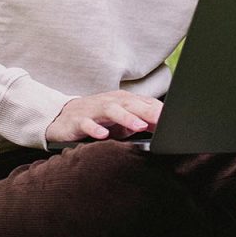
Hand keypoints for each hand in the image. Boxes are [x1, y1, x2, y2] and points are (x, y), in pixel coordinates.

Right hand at [44, 90, 161, 143]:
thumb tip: (164, 126)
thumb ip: (142, 121)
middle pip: (131, 104)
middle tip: (161, 120)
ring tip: (139, 126)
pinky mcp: (78, 120)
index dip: (159, 111)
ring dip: (126, 117)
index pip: (144, 103)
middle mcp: (110, 102)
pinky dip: (94, 129)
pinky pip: (86, 124)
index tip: (173, 119)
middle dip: (147, 112)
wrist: (63, 117)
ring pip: (111, 111)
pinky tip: (103, 135)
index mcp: (123, 101)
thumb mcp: (122, 121)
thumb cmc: (98, 119)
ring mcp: (93, 110)